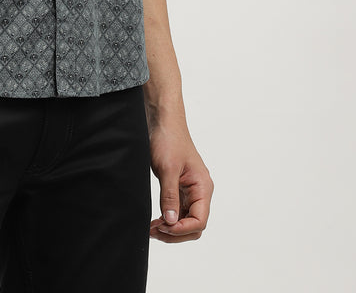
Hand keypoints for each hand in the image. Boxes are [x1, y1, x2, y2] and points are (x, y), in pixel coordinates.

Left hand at [147, 120, 212, 243]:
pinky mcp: (180, 189)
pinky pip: (178, 211)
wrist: (163, 122)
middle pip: (194, 225)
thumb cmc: (169, 139)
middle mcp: (200, 192)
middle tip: (154, 231)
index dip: (182, 229)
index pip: (199, 220)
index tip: (163, 227)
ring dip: (171, 228)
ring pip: (186, 221)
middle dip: (175, 233)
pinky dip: (168, 219)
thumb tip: (171, 222)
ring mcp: (190, 191)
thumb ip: (170, 196)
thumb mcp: (168, 168)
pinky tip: (156, 220)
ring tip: (152, 228)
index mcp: (203, 187)